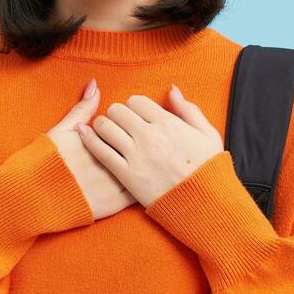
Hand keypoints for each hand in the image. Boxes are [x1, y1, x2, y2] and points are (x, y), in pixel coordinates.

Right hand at [47, 79, 137, 220]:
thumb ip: (83, 109)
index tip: (139, 129)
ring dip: (149, 167)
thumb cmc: (46, 159)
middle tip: (150, 145)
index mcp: (100, 143)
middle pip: (139, 152)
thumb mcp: (63, 129)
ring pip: (142, 173)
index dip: (137, 130)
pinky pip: (136, 196)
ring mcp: (111, 185)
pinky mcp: (111, 205)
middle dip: (148, 147)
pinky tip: (146, 182)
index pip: (130, 132)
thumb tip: (95, 85)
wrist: (34, 194)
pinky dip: (144, 188)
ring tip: (153, 161)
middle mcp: (109, 163)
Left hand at [75, 83, 224, 209]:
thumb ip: (188, 109)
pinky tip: (84, 135)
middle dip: (116, 113)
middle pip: (118, 111)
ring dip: (102, 125)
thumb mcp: (207, 133)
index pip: (137, 101)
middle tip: (118, 122)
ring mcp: (137, 156)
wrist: (204, 204)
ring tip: (105, 130)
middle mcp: (150, 136)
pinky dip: (90, 140)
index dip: (133, 105)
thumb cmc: (208, 169)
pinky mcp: (127, 175)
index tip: (134, 114)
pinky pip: (101, 152)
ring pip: (106, 127)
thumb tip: (172, 89)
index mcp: (168, 123)